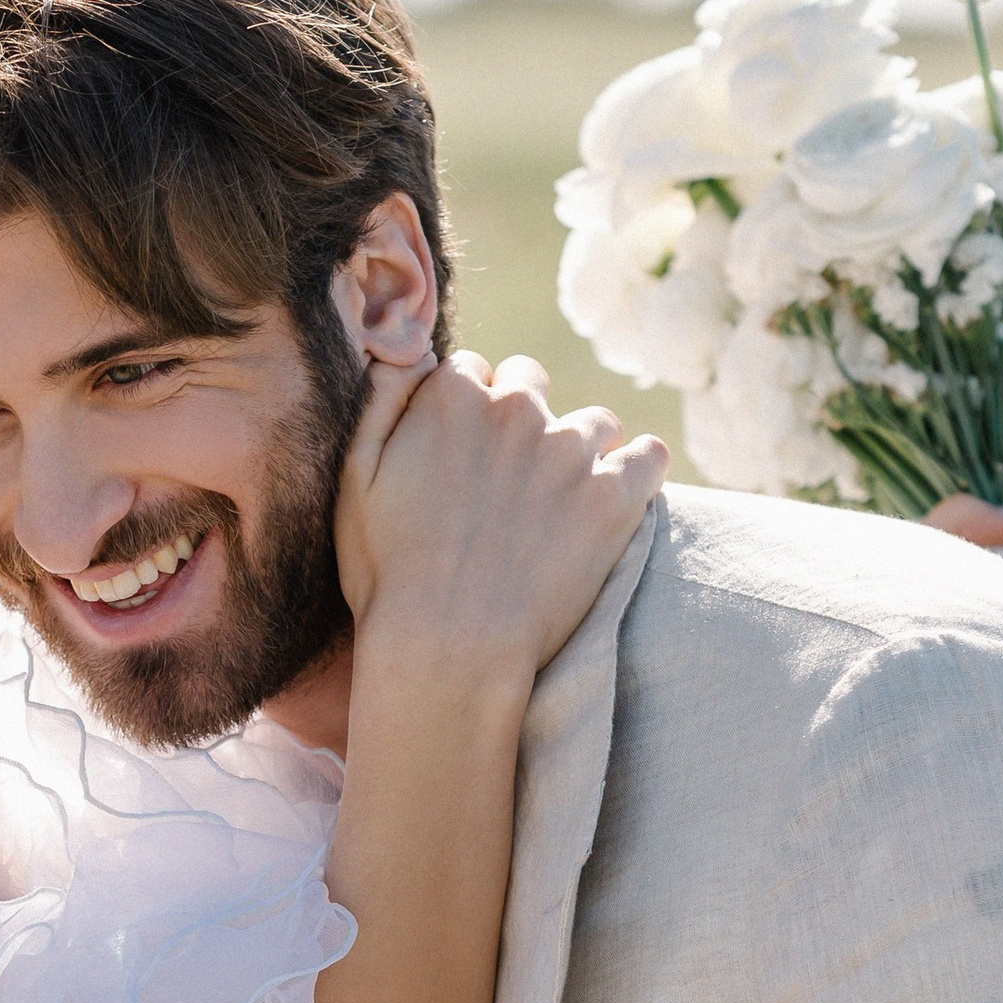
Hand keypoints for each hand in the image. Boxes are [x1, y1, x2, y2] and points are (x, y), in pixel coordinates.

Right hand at [336, 349, 668, 677]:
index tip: (461, 458)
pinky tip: (620, 498)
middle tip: (509, 483)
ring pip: (592, 422)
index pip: (471, 372)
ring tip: (561, 505)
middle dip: (521, 420)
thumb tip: (413, 353)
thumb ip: (380, 398)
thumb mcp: (353, 478)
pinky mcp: (615, 495)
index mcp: (453, 397)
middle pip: (530, 384)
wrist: (450, 649)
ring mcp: (571, 450)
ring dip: (580, 449)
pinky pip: (649, 456)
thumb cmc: (389, 574)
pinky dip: (638, 472)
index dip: (464, 414)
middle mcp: (517, 409)